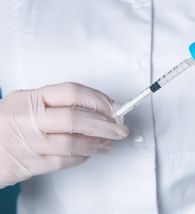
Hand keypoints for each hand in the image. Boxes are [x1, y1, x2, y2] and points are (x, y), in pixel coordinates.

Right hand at [0, 82, 128, 187]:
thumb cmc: (8, 123)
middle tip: (120, 128)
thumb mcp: (27, 102)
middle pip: (76, 119)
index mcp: (31, 98)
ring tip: (109, 142)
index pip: (72, 92)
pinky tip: (89, 153)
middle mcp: (29, 119)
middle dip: (105, 124)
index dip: (98, 100)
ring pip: (72, 144)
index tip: (114, 108)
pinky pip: (62, 162)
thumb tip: (100, 108)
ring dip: (97, 144)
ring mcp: (29, 143)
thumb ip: (59, 103)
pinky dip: (81, 157)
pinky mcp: (29, 164)